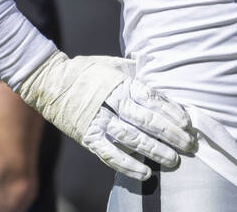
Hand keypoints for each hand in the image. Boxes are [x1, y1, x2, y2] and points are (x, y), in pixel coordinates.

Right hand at [15, 51, 195, 179]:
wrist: (48, 80)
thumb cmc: (85, 70)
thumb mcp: (111, 63)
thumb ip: (134, 71)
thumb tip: (159, 74)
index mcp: (119, 82)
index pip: (150, 98)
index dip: (170, 111)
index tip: (187, 122)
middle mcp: (110, 101)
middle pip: (145, 119)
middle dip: (169, 133)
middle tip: (188, 144)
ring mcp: (97, 120)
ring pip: (131, 138)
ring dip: (154, 150)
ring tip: (172, 160)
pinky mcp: (86, 136)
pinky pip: (109, 153)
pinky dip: (127, 164)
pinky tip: (144, 173)